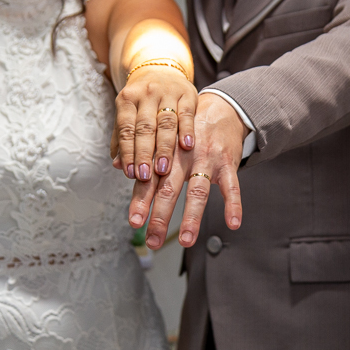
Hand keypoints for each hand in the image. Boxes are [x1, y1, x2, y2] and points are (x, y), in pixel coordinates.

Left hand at [110, 65, 195, 186]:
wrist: (161, 71)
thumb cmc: (142, 101)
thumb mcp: (128, 114)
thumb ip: (121, 139)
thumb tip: (117, 164)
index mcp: (127, 99)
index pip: (126, 129)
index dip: (127, 153)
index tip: (130, 173)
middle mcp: (146, 94)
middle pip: (145, 127)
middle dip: (144, 154)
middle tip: (145, 176)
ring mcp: (167, 92)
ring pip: (165, 122)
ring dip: (164, 147)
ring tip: (163, 168)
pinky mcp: (187, 93)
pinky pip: (186, 113)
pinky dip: (186, 130)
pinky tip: (186, 146)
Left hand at [135, 92, 246, 248]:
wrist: (221, 109)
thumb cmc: (188, 130)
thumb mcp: (165, 137)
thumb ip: (143, 155)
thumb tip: (115, 166)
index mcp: (165, 152)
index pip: (149, 180)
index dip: (140, 201)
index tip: (134, 222)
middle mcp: (183, 156)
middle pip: (169, 188)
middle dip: (160, 216)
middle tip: (152, 239)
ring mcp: (207, 159)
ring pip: (198, 190)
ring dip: (192, 217)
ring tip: (185, 240)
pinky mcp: (228, 163)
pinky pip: (232, 185)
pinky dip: (233, 204)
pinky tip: (232, 223)